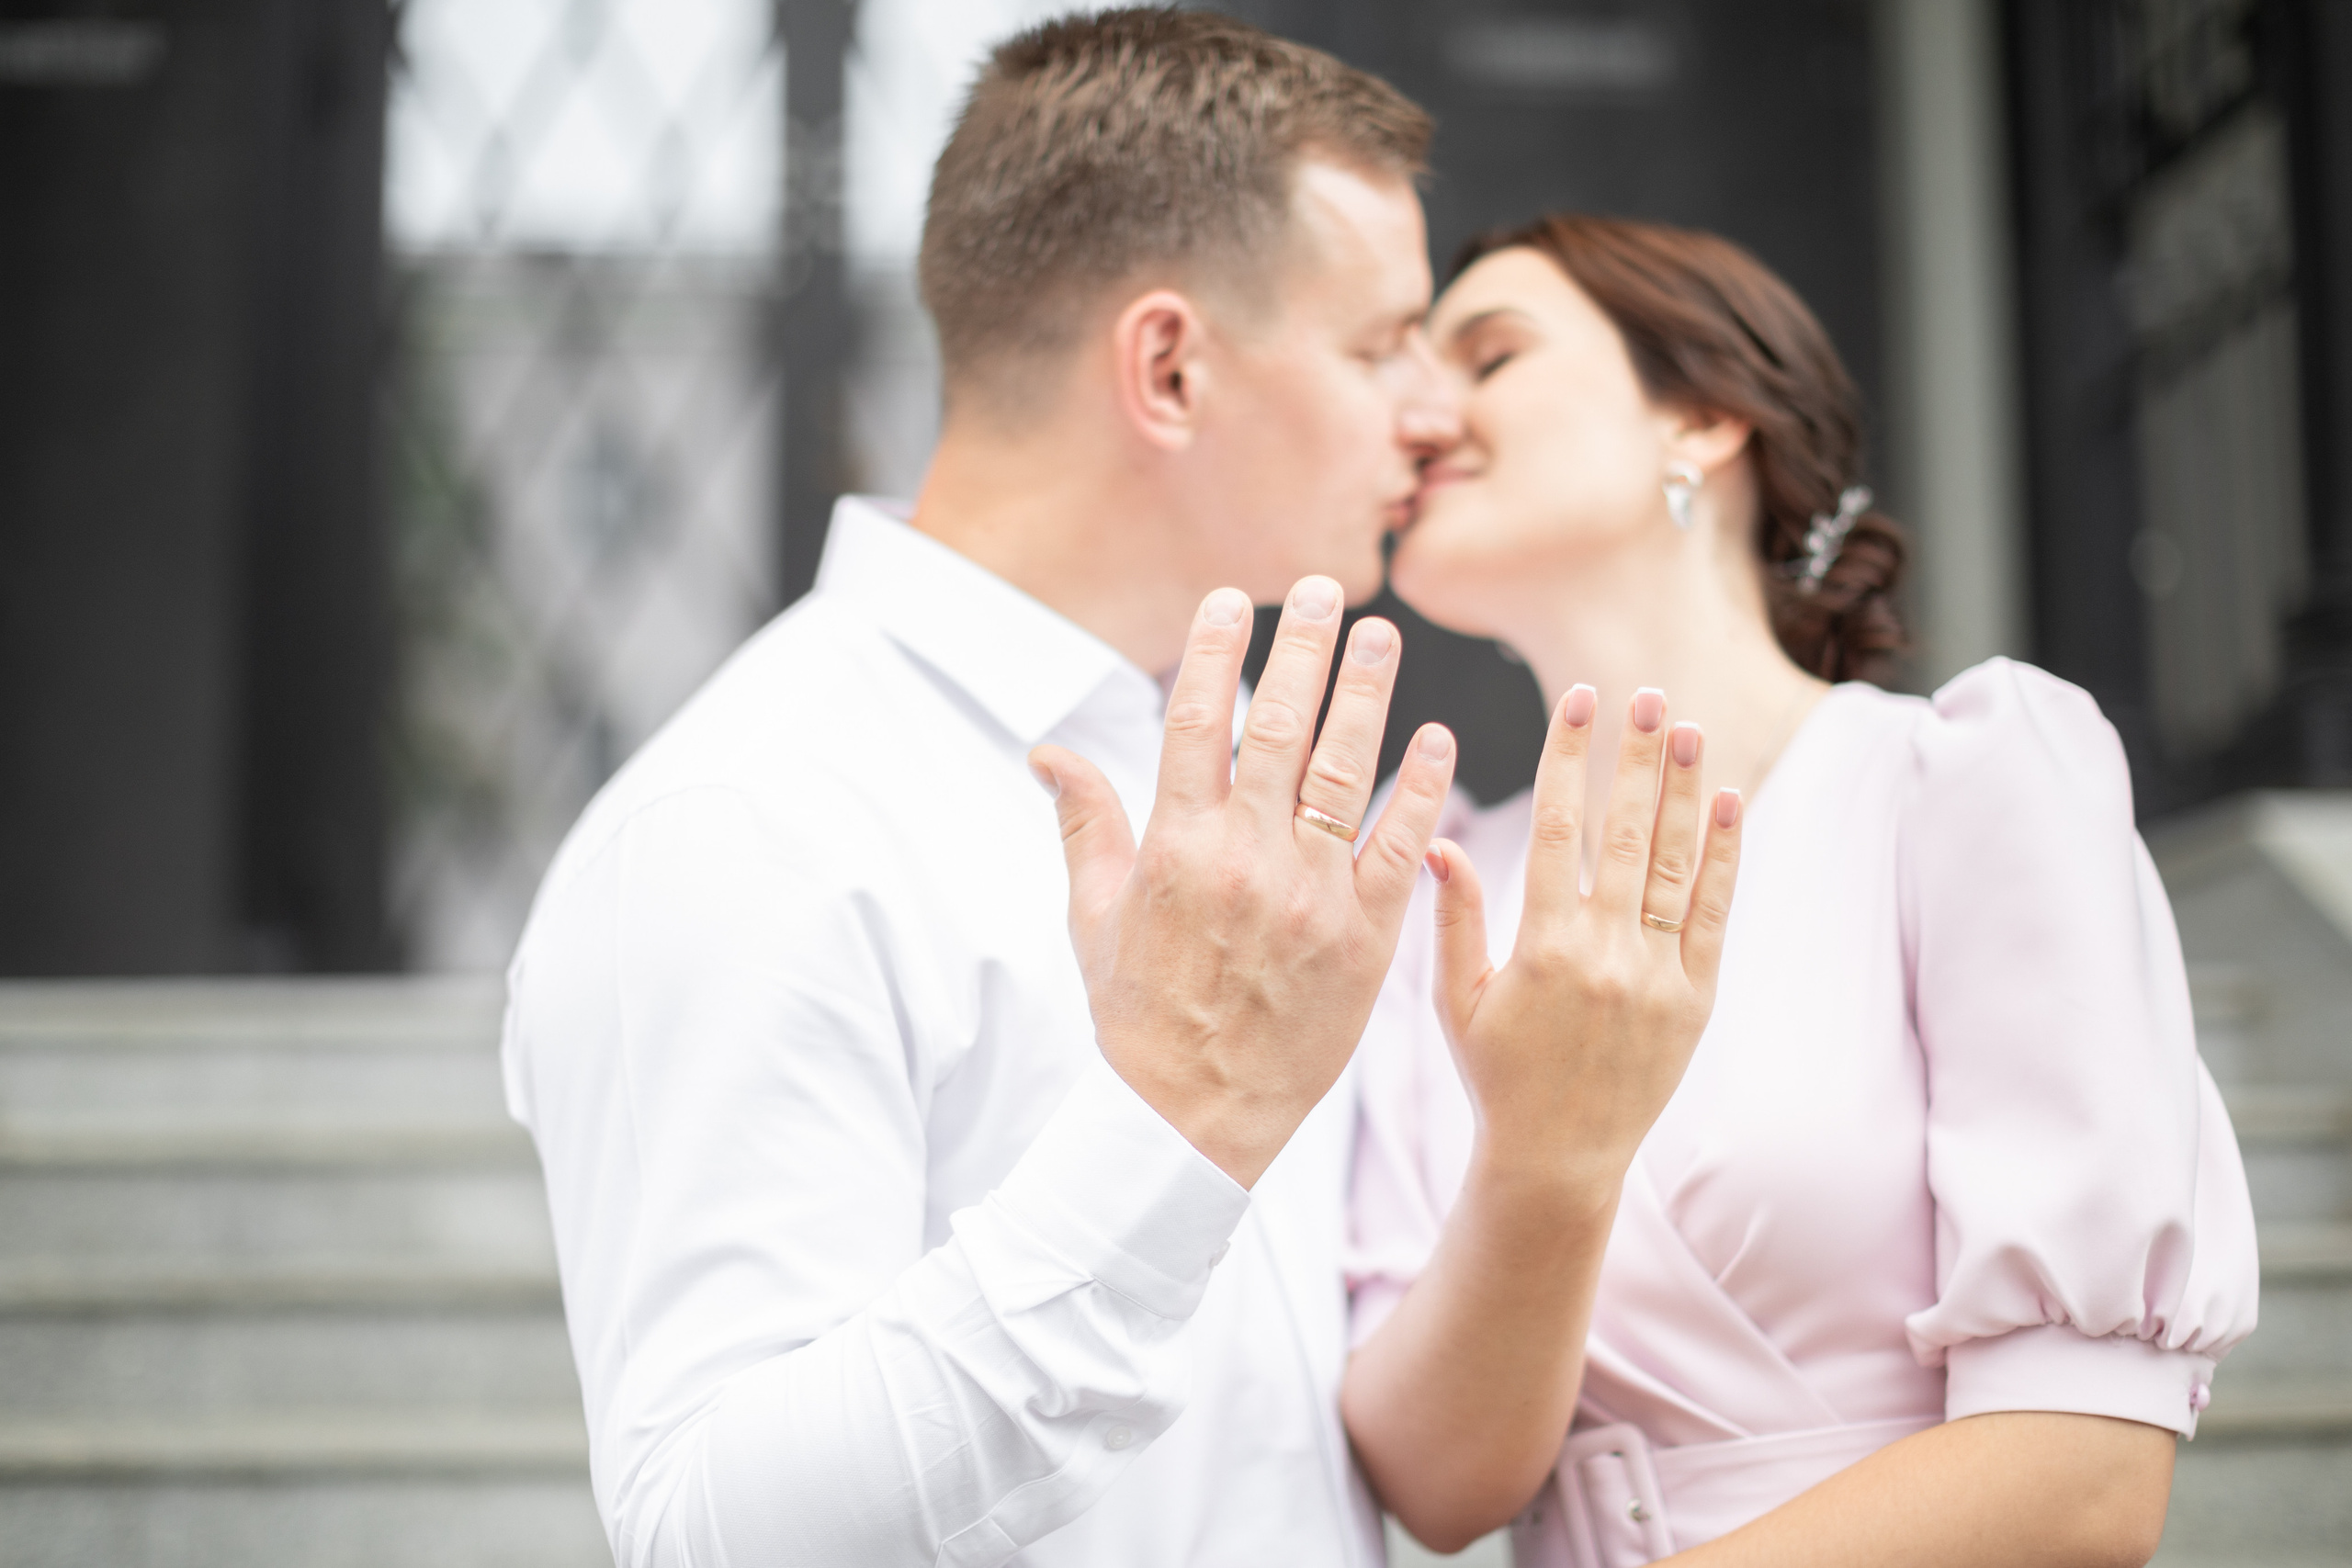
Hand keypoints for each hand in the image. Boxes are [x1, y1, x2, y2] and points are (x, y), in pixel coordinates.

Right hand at [1029, 578, 1456, 1186]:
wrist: (1194, 1121)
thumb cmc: (1140, 1016)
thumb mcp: (1094, 919)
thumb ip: (1084, 825)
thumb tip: (1046, 751)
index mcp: (1174, 849)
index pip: (1196, 724)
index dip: (1216, 653)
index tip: (1235, 598)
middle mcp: (1244, 861)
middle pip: (1277, 729)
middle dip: (1302, 650)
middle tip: (1326, 589)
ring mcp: (1309, 897)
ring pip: (1342, 772)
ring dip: (1365, 696)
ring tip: (1382, 635)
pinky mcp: (1364, 938)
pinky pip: (1399, 848)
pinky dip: (1420, 790)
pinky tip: (1436, 737)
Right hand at [1428, 685, 1741, 1194]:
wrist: (1559, 1161)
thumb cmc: (1497, 1079)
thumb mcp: (1456, 1001)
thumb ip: (1454, 918)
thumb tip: (1440, 840)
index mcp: (1542, 946)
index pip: (1557, 826)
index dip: (1568, 756)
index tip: (1577, 701)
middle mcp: (1605, 954)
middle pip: (1623, 830)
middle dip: (1635, 756)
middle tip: (1646, 692)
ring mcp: (1656, 975)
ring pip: (1672, 863)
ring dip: (1682, 790)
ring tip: (1687, 727)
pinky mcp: (1695, 999)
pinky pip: (1712, 914)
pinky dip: (1724, 856)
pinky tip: (1728, 801)